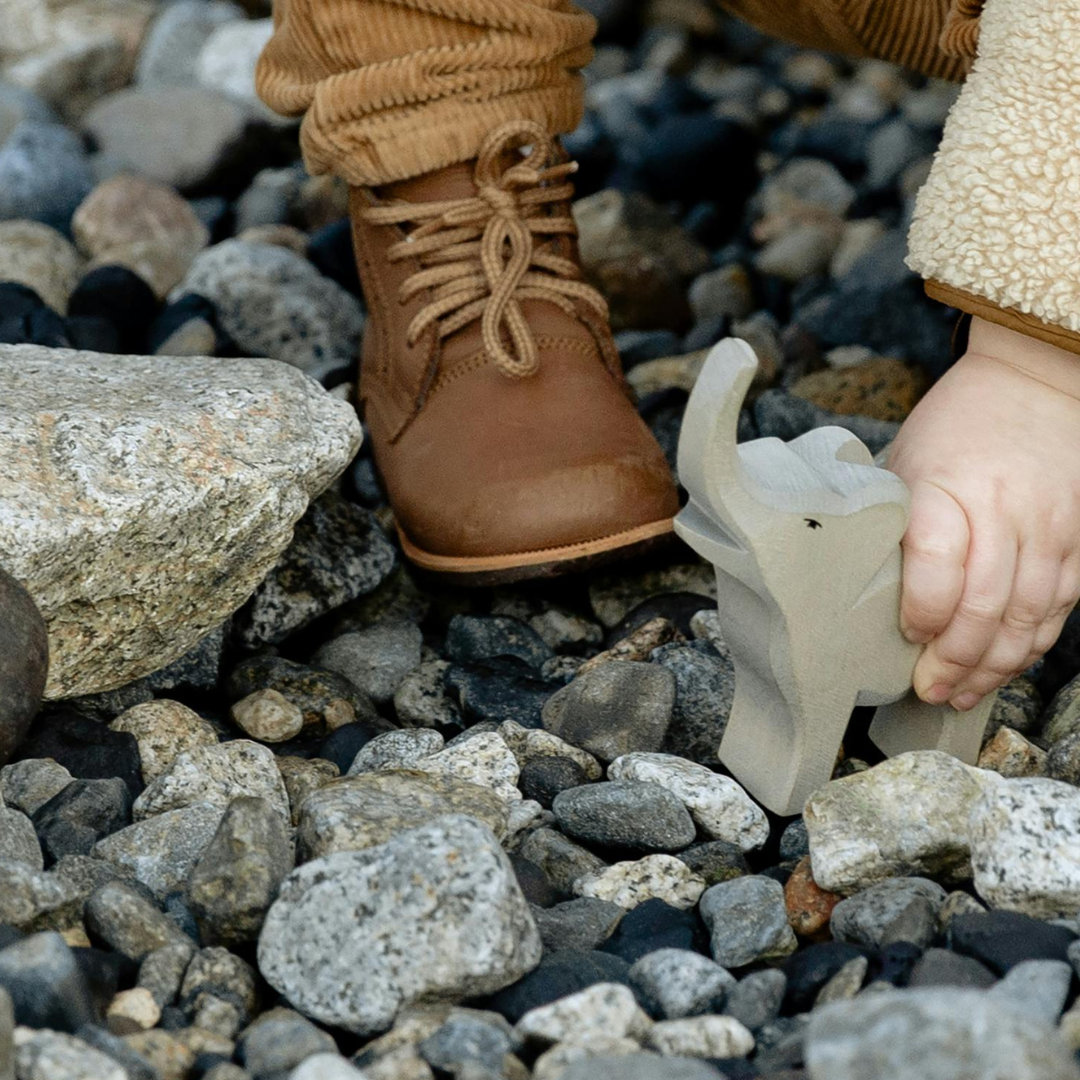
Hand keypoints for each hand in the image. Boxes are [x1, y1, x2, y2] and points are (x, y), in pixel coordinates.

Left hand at [888, 316, 1079, 709]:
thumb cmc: (953, 429)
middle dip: (955, 659)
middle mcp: (1004, 509)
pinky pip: (1059, 607)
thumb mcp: (907, 464)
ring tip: (961, 692)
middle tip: (928, 687)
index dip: (922, 608)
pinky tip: (1003, 666)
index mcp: (946, 485)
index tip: (906, 632)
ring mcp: (1049, 527)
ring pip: (1027, 617)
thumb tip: (858, 591)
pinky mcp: (1079, 539)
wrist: (1032, 385)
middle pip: (986, 603)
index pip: (937, 560)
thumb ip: (896, 523)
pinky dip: (1031, 644)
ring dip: (994, 666)